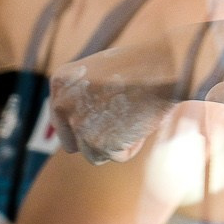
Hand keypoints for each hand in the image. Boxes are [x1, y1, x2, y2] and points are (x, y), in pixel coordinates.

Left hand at [48, 41, 182, 165]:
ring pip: (94, 155)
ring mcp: (78, 124)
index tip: (103, 122)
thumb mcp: (102, 74)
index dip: (84, 125)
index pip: (61, 120)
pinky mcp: (97, 143)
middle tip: (120, 127)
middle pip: (72, 143)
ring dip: (116, 144)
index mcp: (60, 82)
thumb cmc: (142, 67)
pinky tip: (141, 123)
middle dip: (95, 141)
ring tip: (135, 118)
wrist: (163, 69)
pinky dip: (133, 146)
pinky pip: (117, 157)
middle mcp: (61, 104)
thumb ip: (86, 96)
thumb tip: (88, 123)